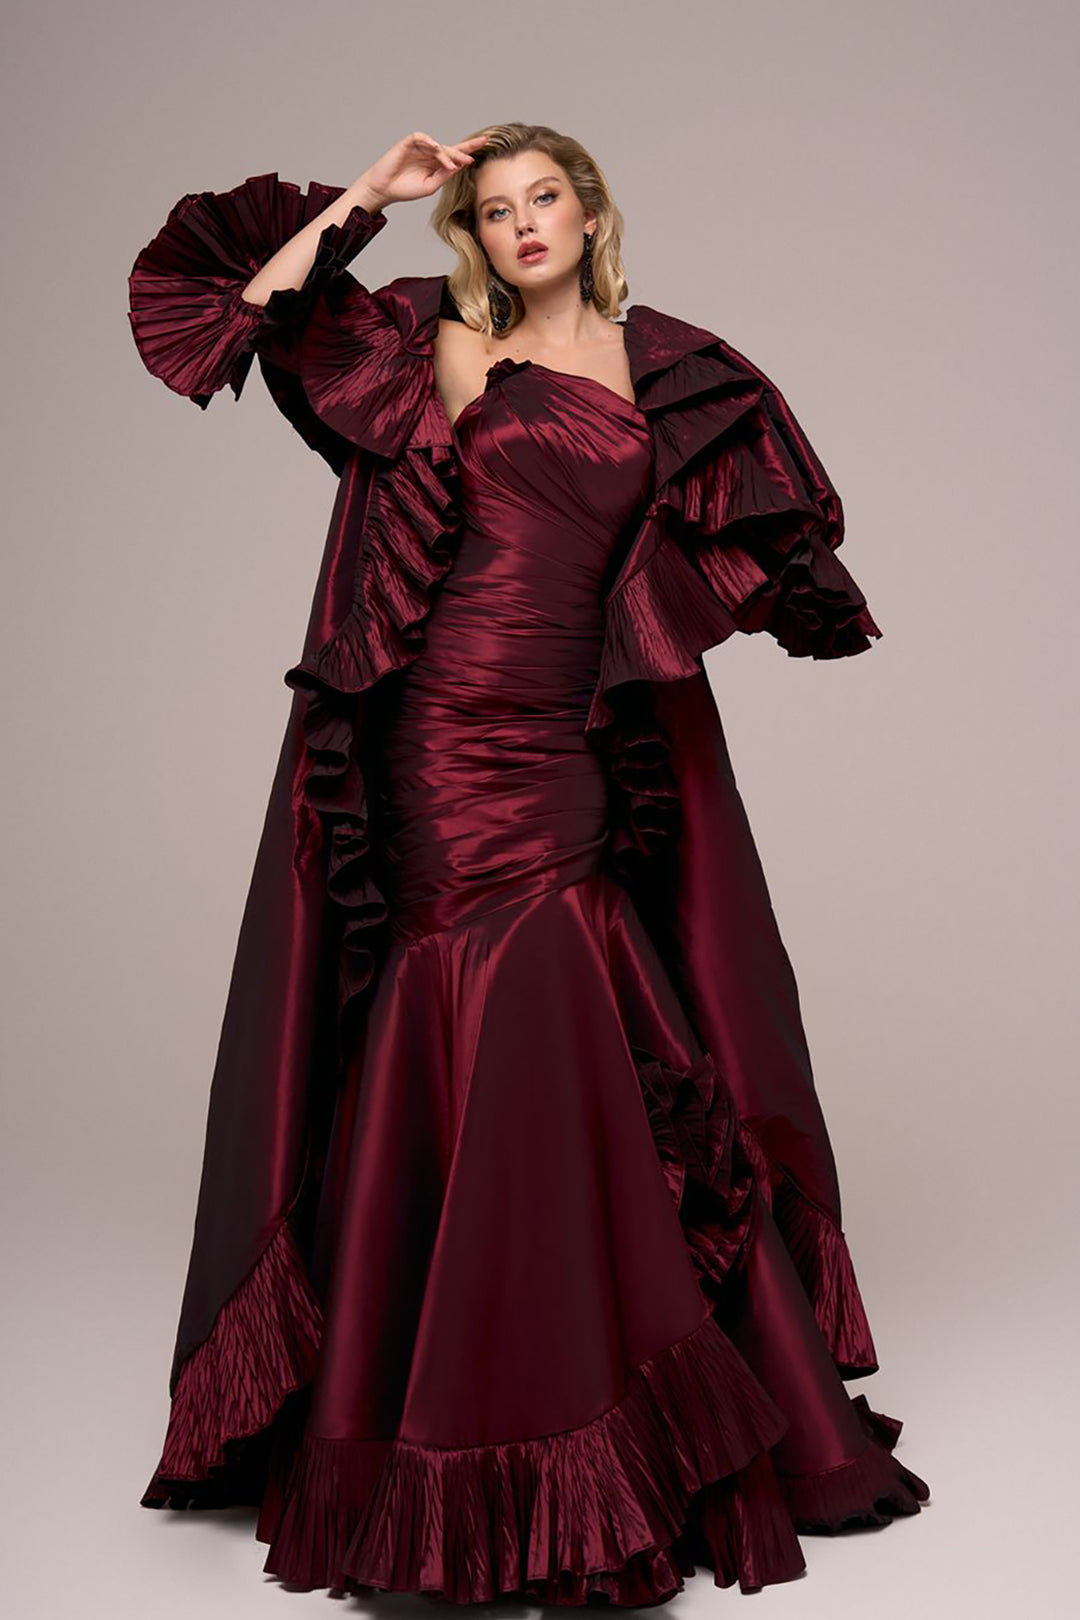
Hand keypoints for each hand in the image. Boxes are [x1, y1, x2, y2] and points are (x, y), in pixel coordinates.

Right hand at [359, 132, 487, 209]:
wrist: (385, 189)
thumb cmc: (406, 189)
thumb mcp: (430, 186)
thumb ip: (444, 176)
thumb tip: (459, 166)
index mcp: (437, 164)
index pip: (456, 154)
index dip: (470, 149)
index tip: (485, 143)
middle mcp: (430, 153)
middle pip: (451, 148)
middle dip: (463, 150)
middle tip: (476, 152)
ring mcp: (420, 147)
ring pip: (438, 145)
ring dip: (446, 154)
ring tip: (451, 165)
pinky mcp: (408, 143)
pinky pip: (421, 138)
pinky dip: (429, 142)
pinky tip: (435, 148)